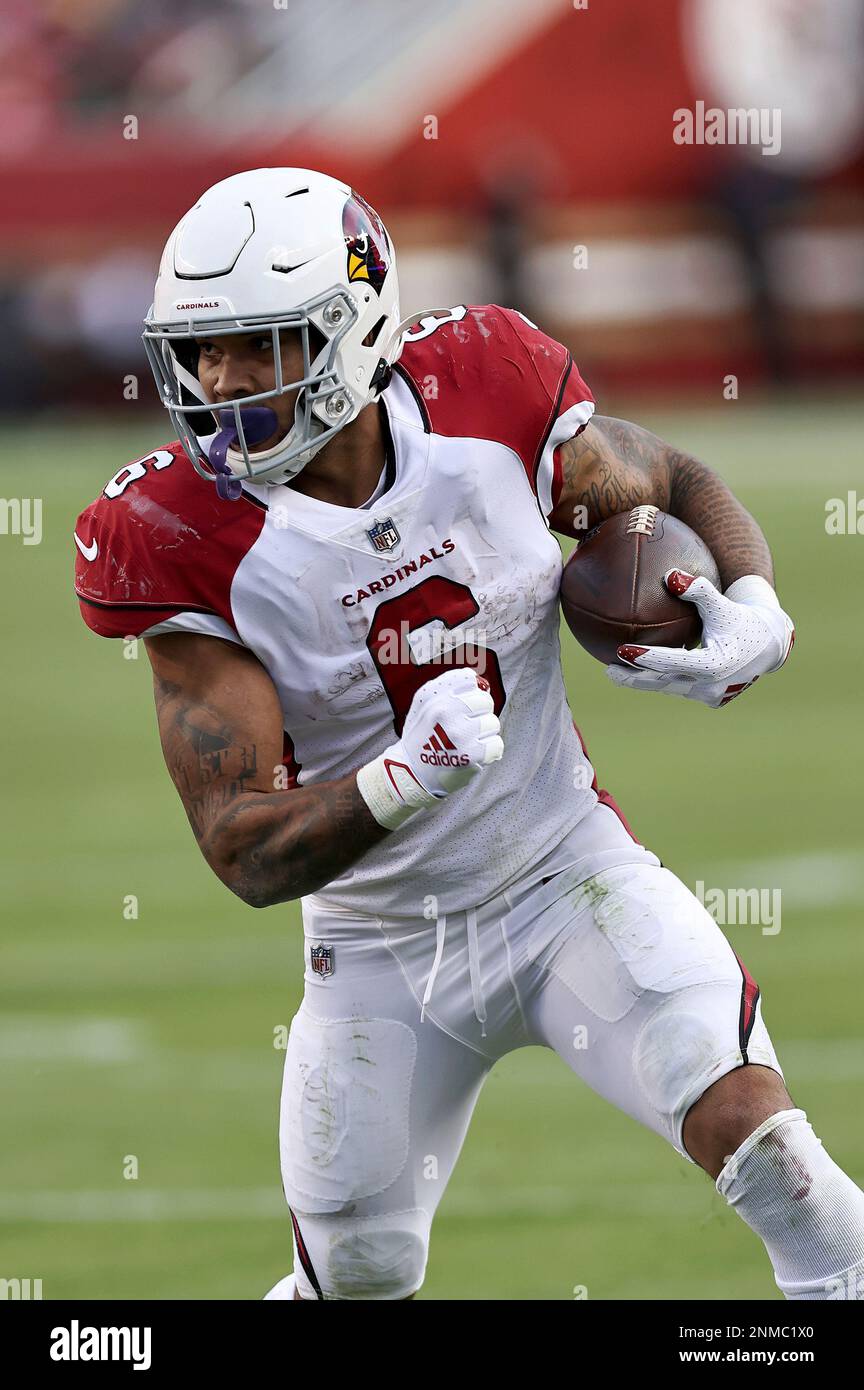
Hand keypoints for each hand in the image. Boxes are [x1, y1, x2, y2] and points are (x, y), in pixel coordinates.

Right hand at [356, 668, 503, 826]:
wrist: (412, 772)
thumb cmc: (421, 736)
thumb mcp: (423, 704)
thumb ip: (447, 687)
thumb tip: (477, 680)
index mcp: (435, 696)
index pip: (469, 679)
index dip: (470, 693)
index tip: (463, 705)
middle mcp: (448, 711)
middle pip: (485, 701)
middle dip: (480, 713)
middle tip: (466, 726)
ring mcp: (461, 733)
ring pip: (493, 723)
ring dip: (484, 733)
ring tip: (467, 741)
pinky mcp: (472, 754)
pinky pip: (496, 744)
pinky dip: (489, 751)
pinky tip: (474, 753)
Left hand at [606, 571, 794, 707]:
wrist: (769, 643)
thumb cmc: (742, 618)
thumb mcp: (723, 603)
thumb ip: (698, 590)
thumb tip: (670, 575)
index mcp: (715, 664)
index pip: (673, 662)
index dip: (646, 658)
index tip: (621, 650)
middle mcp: (711, 685)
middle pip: (663, 683)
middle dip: (633, 678)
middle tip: (608, 669)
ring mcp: (711, 695)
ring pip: (669, 687)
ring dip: (643, 681)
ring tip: (614, 672)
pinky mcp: (710, 699)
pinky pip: (679, 687)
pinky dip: (661, 679)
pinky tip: (638, 672)